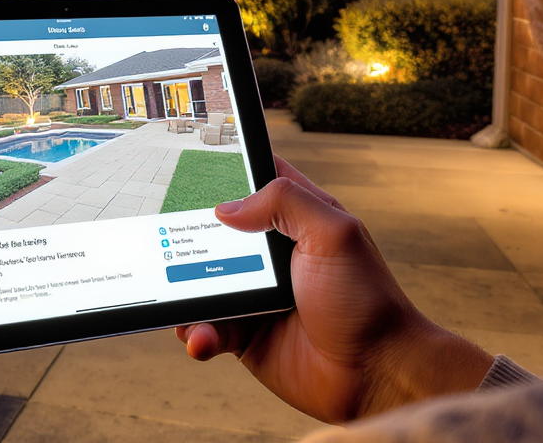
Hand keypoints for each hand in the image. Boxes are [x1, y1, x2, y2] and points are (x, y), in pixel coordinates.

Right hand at [176, 156, 492, 423]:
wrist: (374, 374)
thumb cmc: (367, 301)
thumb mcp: (333, 234)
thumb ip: (285, 202)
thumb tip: (227, 208)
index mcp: (297, 221)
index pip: (255, 183)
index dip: (224, 174)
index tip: (189, 168)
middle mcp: (273, 256)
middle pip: (216, 233)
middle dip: (189, 236)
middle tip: (167, 240)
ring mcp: (256, 296)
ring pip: (202, 283)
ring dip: (186, 293)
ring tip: (186, 306)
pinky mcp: (246, 334)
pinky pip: (208, 327)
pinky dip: (197, 333)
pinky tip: (201, 338)